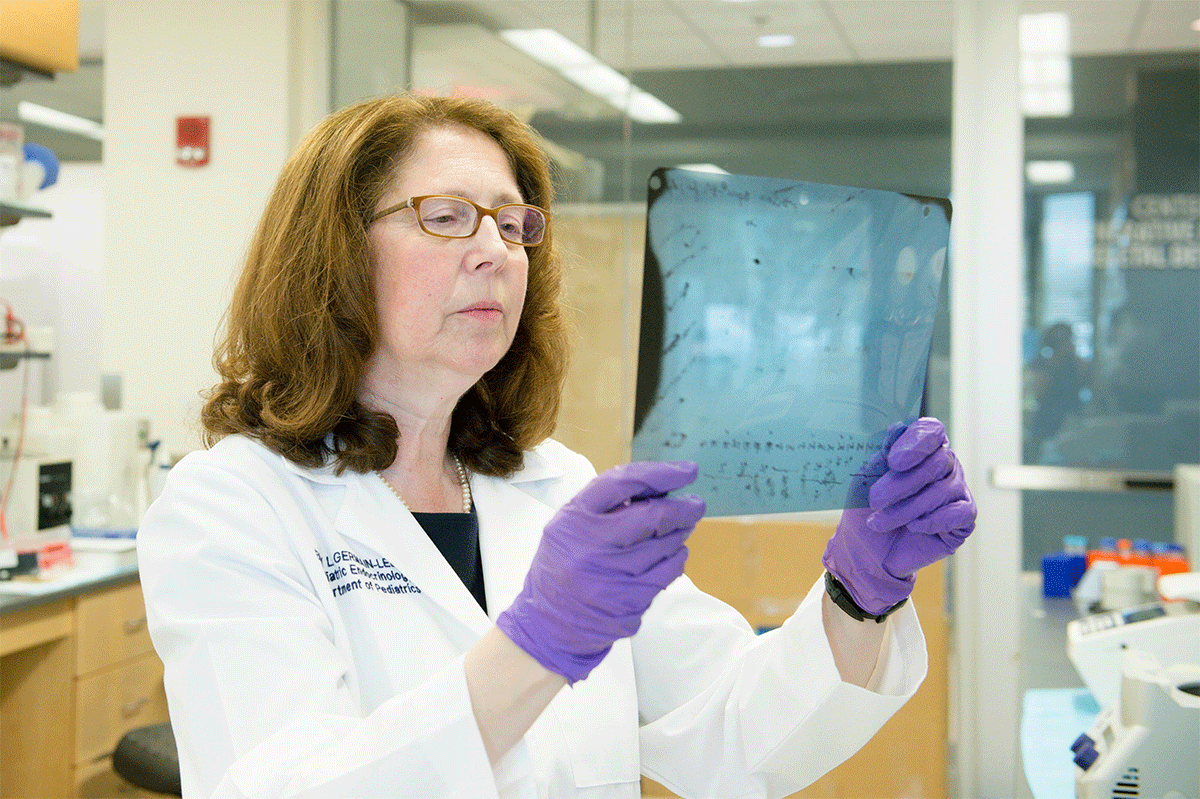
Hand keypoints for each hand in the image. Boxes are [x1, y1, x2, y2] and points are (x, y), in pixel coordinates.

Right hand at [497, 461, 705, 682]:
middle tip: (696, 504)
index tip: (687, 471)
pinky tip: (673, 554)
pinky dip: (676, 560)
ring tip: (681, 528)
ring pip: (665, 546)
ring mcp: (611, 577)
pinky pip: (667, 574)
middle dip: (682, 507)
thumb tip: (660, 487)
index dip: (661, 473)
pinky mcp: (628, 602)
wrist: (548, 624)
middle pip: (652, 516)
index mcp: (574, 519)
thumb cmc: (563, 566)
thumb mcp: (569, 525)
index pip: (624, 482)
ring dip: (680, 533)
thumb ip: (607, 505)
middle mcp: (591, 546)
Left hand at [822, 418, 976, 615]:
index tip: (894, 461)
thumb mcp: (866, 479)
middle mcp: (945, 465)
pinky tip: (912, 527)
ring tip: (880, 521)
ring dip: (907, 507)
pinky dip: (932, 520)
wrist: (866, 551)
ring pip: (943, 489)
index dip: (916, 442)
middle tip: (876, 499)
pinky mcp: (963, 519)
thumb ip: (882, 454)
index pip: (932, 431)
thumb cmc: (867, 510)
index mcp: (921, 449)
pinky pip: (959, 513)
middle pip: (938, 461)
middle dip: (903, 482)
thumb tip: (898, 429)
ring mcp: (957, 491)